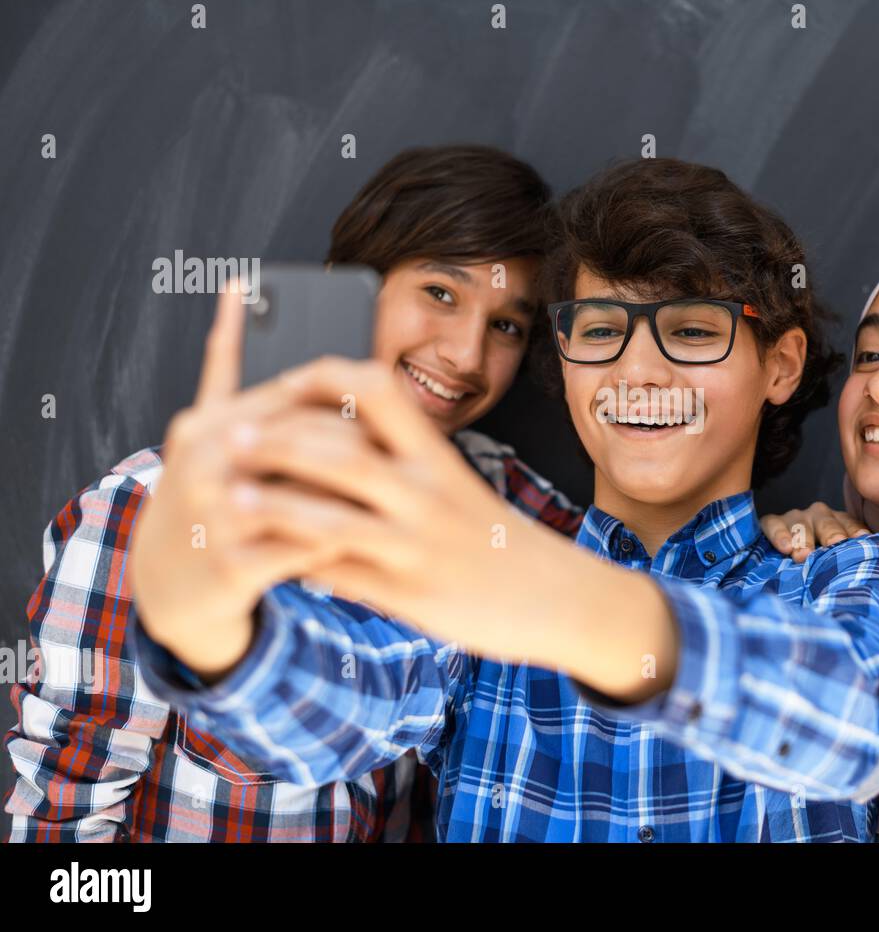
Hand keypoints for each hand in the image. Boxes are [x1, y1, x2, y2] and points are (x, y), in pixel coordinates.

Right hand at [127, 281, 352, 678]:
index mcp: (204, 425)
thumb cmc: (203, 493)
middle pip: (303, 441)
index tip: (384, 421)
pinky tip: (360, 545)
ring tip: (385, 503)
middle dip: (357, 451)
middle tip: (397, 462)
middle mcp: (203, 465)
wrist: (163, 586)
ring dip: (352, 501)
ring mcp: (213, 517)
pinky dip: (336, 546)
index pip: (290, 395)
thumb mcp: (204, 427)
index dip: (346, 405)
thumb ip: (226, 361)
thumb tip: (240, 284)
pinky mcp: (229, 568)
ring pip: (307, 497)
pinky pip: (302, 551)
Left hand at [223, 357, 677, 700]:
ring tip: (226, 500)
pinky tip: (262, 559)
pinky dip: (295, 564)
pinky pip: (340, 576)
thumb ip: (404, 457)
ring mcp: (417, 545)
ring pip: (329, 518)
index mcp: (437, 455)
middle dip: (276, 441)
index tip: (280, 383)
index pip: (375, 390)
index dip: (320, 379)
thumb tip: (336, 426)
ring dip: (270, 506)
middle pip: (339, 451)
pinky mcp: (410, 594)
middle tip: (228, 437)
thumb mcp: (457, 482)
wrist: (556, 596)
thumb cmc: (496, 535)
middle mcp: (427, 492)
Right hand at [759, 502, 868, 561]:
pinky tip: (785, 547)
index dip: (855, 531)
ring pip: (801, 523)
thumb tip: (874, 568)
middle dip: (831, 534)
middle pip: (827, 523)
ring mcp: (795, 518)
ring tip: (803, 555)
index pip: (849, 524)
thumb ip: (849, 560)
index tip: (862, 539)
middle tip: (835, 544)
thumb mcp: (835, 560)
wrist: (779, 562)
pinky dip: (779, 534)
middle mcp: (818, 516)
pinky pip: (774, 524)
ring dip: (804, 538)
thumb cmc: (818, 564)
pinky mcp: (772, 522)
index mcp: (838, 523)